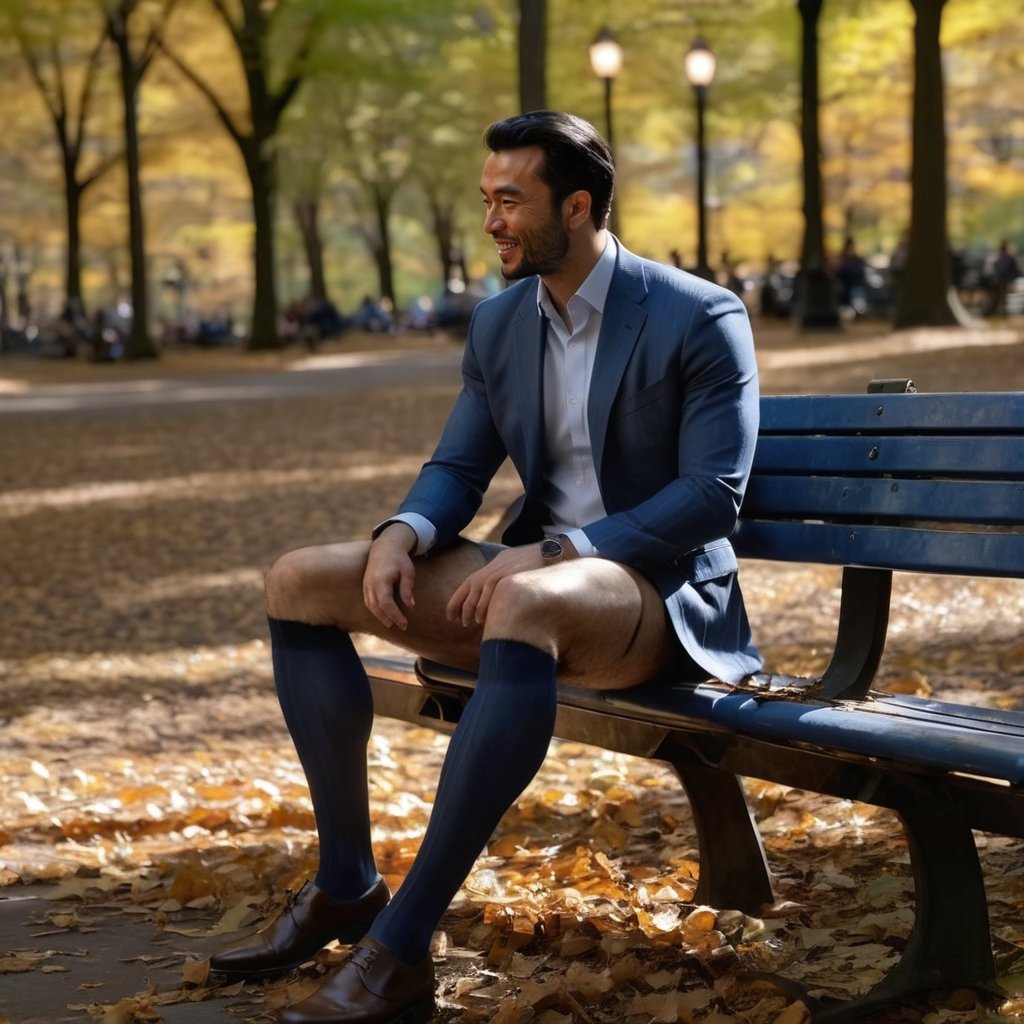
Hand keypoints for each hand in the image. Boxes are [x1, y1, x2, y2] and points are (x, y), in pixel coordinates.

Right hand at [363, 522, 417, 628]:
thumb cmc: (399, 559)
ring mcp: (366, 584)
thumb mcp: (407, 571)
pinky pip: (368, 601)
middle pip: (377, 607)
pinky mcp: (365, 585)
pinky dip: (375, 610)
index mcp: (382, 580)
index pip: (386, 603)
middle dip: (389, 619)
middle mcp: (371, 584)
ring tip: (392, 623)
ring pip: (371, 606)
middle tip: (402, 626)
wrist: (385, 547)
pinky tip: (383, 615)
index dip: (395, 615)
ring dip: (380, 617)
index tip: (405, 623)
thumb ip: (407, 589)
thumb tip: (411, 606)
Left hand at [446, 538, 576, 626]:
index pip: (467, 584)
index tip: (450, 616)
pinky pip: (493, 596)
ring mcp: (500, 574)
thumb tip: (488, 597)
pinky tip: (486, 618)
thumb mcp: (509, 566)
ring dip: (473, 611)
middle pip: (470, 591)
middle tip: (462, 622)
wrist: (549, 553)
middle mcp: (491, 570)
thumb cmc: (530, 563)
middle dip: (462, 609)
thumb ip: (497, 578)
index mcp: (489, 567)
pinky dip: (486, 607)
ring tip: (473, 622)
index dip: (456, 601)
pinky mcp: (509, 579)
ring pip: (479, 594)